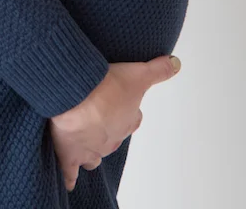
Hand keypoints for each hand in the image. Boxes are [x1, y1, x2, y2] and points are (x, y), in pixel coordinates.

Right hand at [49, 54, 180, 191]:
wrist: (79, 98)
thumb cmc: (107, 87)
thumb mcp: (138, 74)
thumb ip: (158, 70)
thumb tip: (176, 64)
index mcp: (126, 121)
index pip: (133, 119)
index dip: (129, 112)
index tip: (124, 104)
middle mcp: (111, 138)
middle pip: (114, 138)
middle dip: (108, 131)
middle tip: (101, 119)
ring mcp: (90, 148)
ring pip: (94, 157)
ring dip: (92, 153)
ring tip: (87, 149)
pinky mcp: (70, 154)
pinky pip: (70, 173)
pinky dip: (70, 177)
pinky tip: (70, 181)